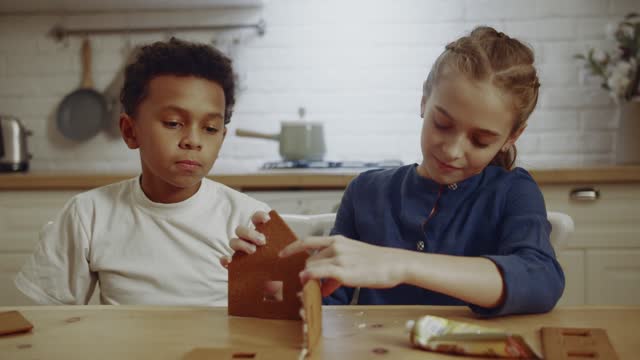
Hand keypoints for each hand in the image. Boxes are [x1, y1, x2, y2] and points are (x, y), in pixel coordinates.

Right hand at [220, 211, 282, 299]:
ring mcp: (240, 252)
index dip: (259, 216)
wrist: (278, 288)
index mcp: (261, 233)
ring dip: (241, 244)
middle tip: (262, 241)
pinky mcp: (235, 265)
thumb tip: (299, 248)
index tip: (266, 220)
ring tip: (253, 251)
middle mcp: (248, 240)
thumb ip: (289, 249)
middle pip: (242, 229)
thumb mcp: (288, 257)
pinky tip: (229, 262)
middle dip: (250, 233)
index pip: (256, 219)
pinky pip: (225, 260)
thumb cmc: (282, 268)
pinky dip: (225, 260)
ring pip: (233, 241)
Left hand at [279, 235, 405, 296]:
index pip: (308, 241)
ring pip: (312, 266)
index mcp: (338, 240)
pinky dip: (308, 276)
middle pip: (309, 259)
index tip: (282, 254)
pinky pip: (318, 272)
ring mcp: (339, 257)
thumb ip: (336, 271)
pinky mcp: (343, 270)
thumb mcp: (354, 261)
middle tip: (304, 286)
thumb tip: (323, 287)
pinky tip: (305, 282)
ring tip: (311, 291)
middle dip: (306, 272)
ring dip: (308, 279)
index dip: (292, 247)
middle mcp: (336, 246)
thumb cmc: (377, 263)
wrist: (394, 264)